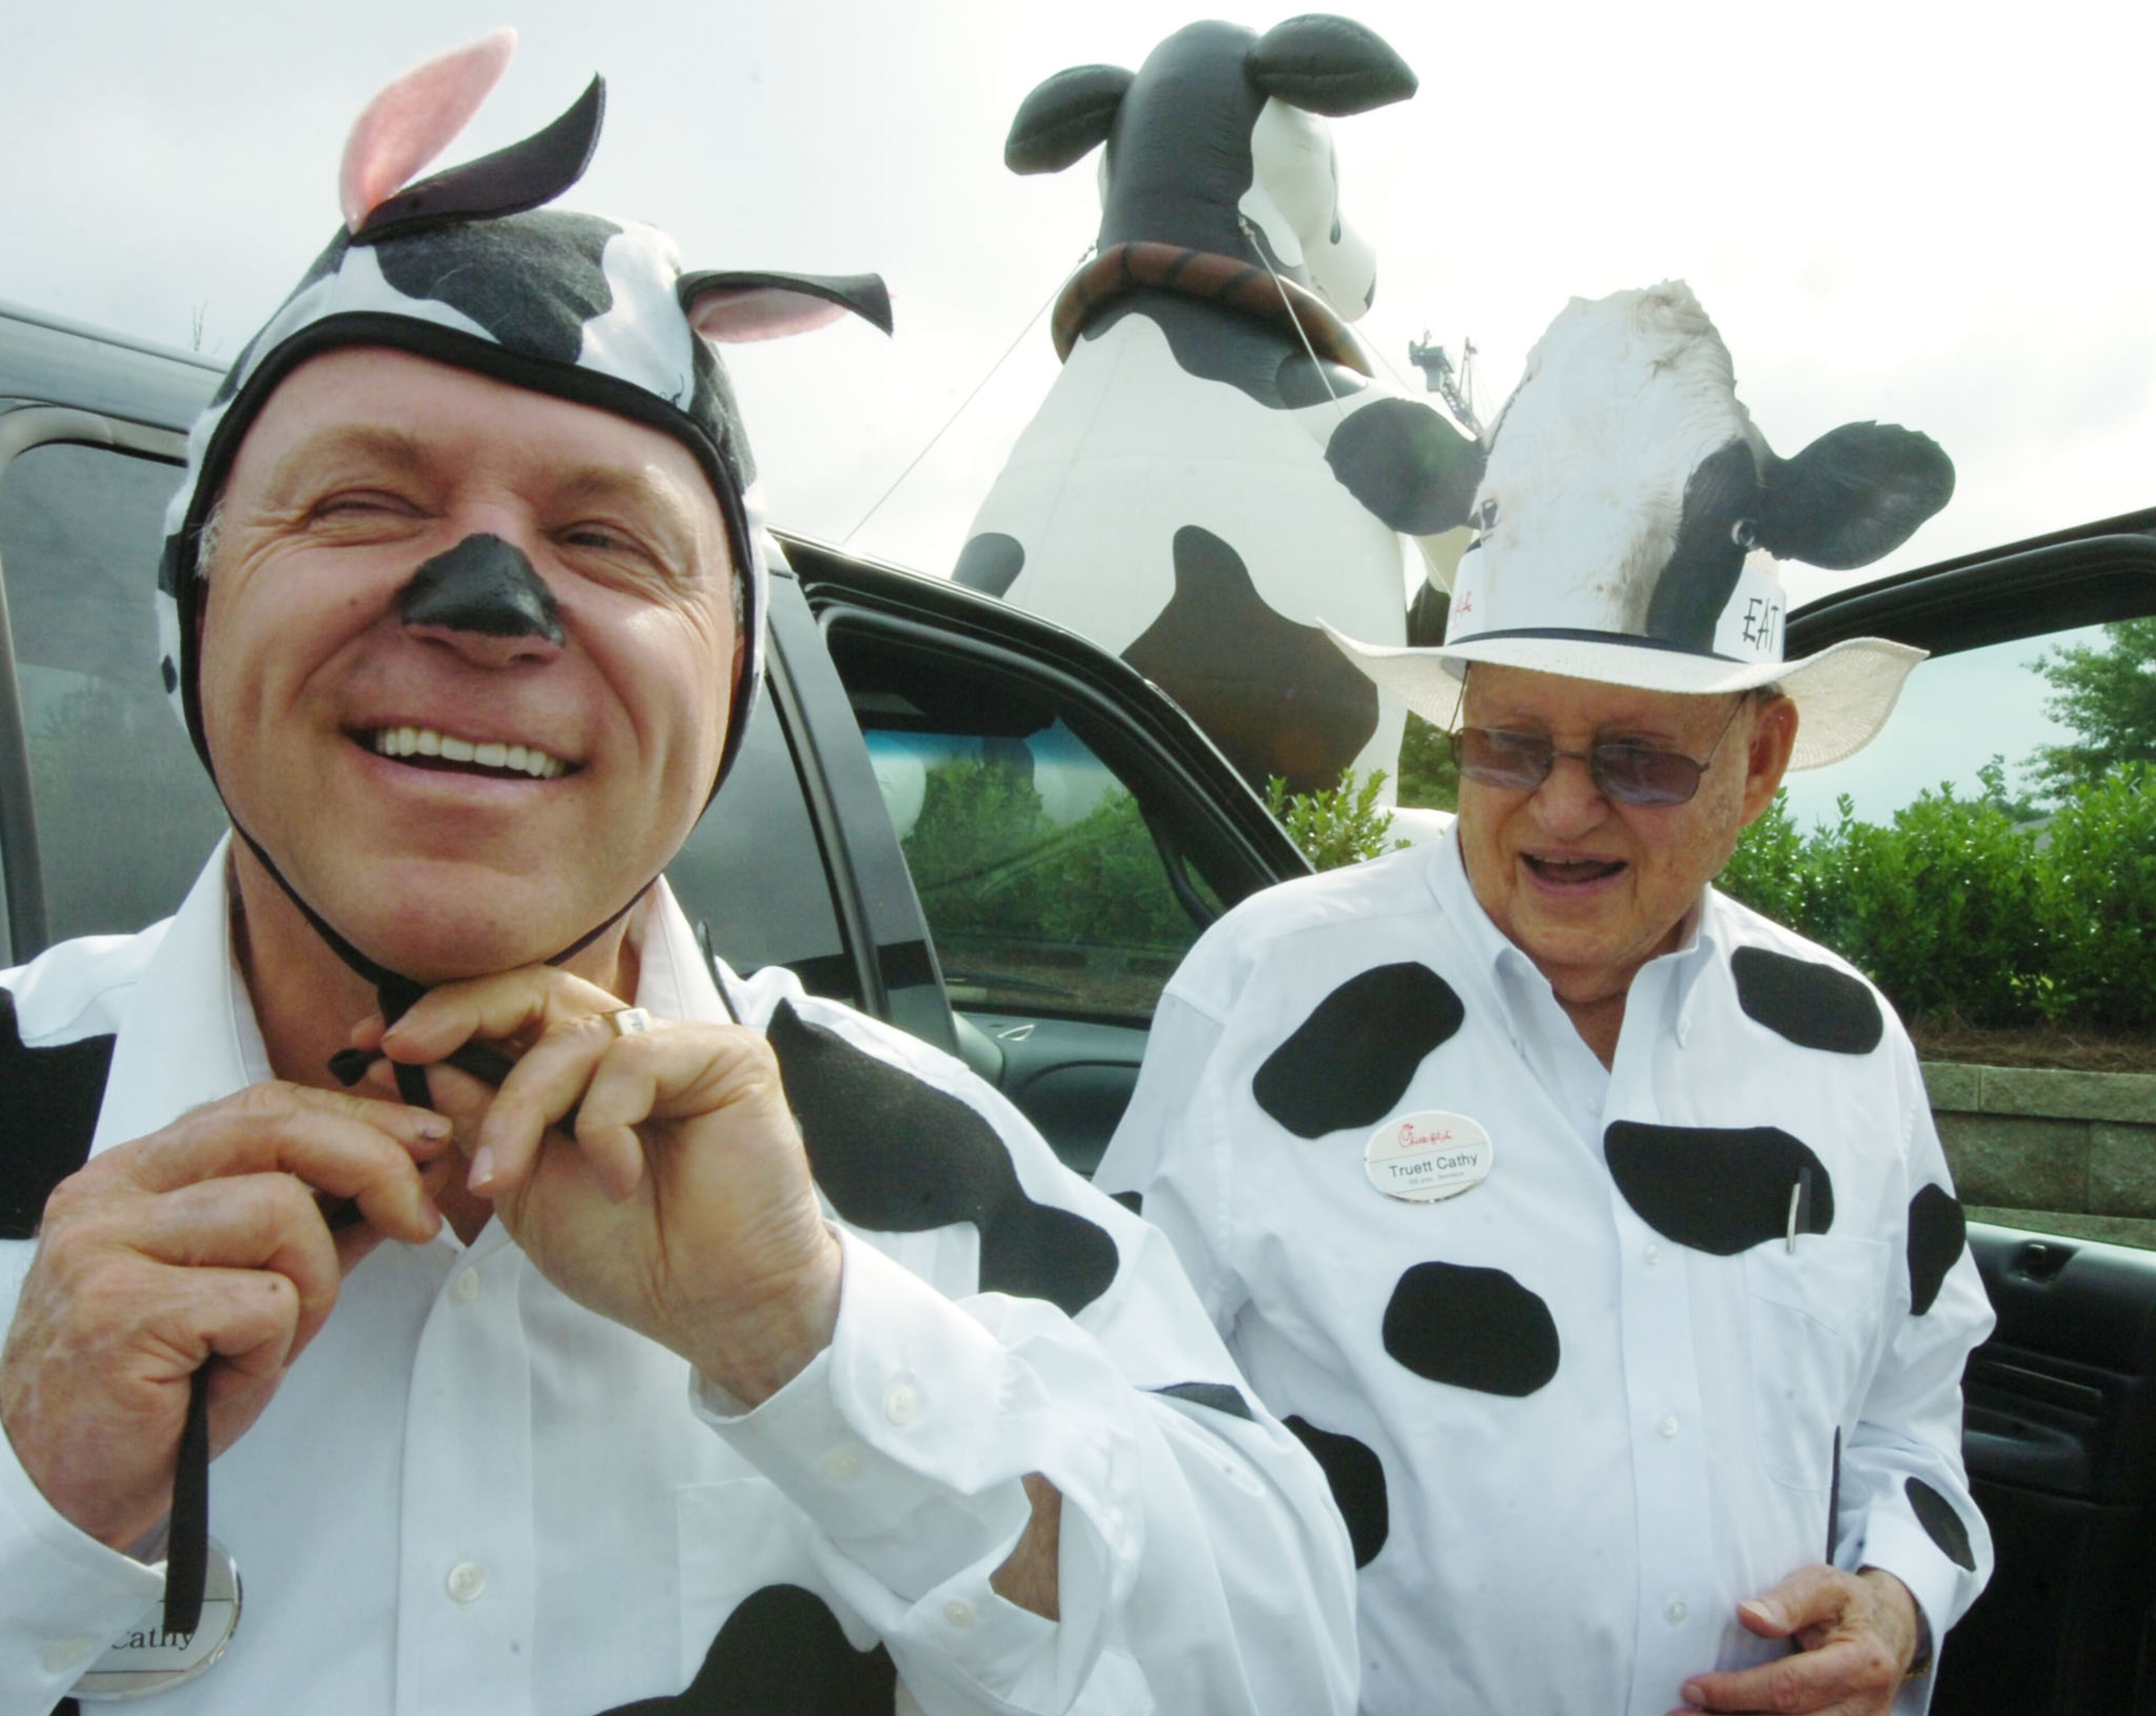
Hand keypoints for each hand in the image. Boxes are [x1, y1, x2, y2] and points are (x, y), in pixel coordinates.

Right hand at [0, 1084, 447, 1551]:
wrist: (65, 1492)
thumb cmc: (155, 1394)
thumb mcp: (245, 1292)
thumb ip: (312, 1229)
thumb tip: (405, 1179)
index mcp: (134, 1175)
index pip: (263, 1106)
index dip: (357, 1117)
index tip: (426, 1142)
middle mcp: (109, 1194)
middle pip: (276, 1130)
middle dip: (374, 1165)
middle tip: (418, 1219)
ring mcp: (104, 1246)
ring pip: (281, 1212)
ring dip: (312, 1283)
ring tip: (270, 1341)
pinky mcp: (119, 1310)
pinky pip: (261, 1298)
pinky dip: (273, 1344)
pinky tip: (227, 1375)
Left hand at [364, 969, 840, 1403]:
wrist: (717, 1304)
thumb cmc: (631, 1253)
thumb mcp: (522, 1186)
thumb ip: (477, 1120)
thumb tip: (404, 1060)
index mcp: (580, 1073)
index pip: (507, 1014)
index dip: (439, 1018)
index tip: (370, 1045)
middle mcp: (628, 1047)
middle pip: (536, 990)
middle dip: (460, 1014)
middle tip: (405, 1047)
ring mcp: (679, 1047)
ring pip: (573, 1036)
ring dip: (520, 1109)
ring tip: (504, 1181)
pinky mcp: (728, 1056)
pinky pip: (635, 1061)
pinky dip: (606, 1125)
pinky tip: (618, 1179)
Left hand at [1677, 1565, 1919, 1713]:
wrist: (1890, 1630)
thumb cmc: (1848, 1604)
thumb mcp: (1822, 1584)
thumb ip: (1787, 1600)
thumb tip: (1748, 1616)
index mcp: (1861, 1663)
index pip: (1789, 1687)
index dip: (1738, 1692)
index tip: (1693, 1688)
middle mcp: (1866, 1707)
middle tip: (1680, 1715)